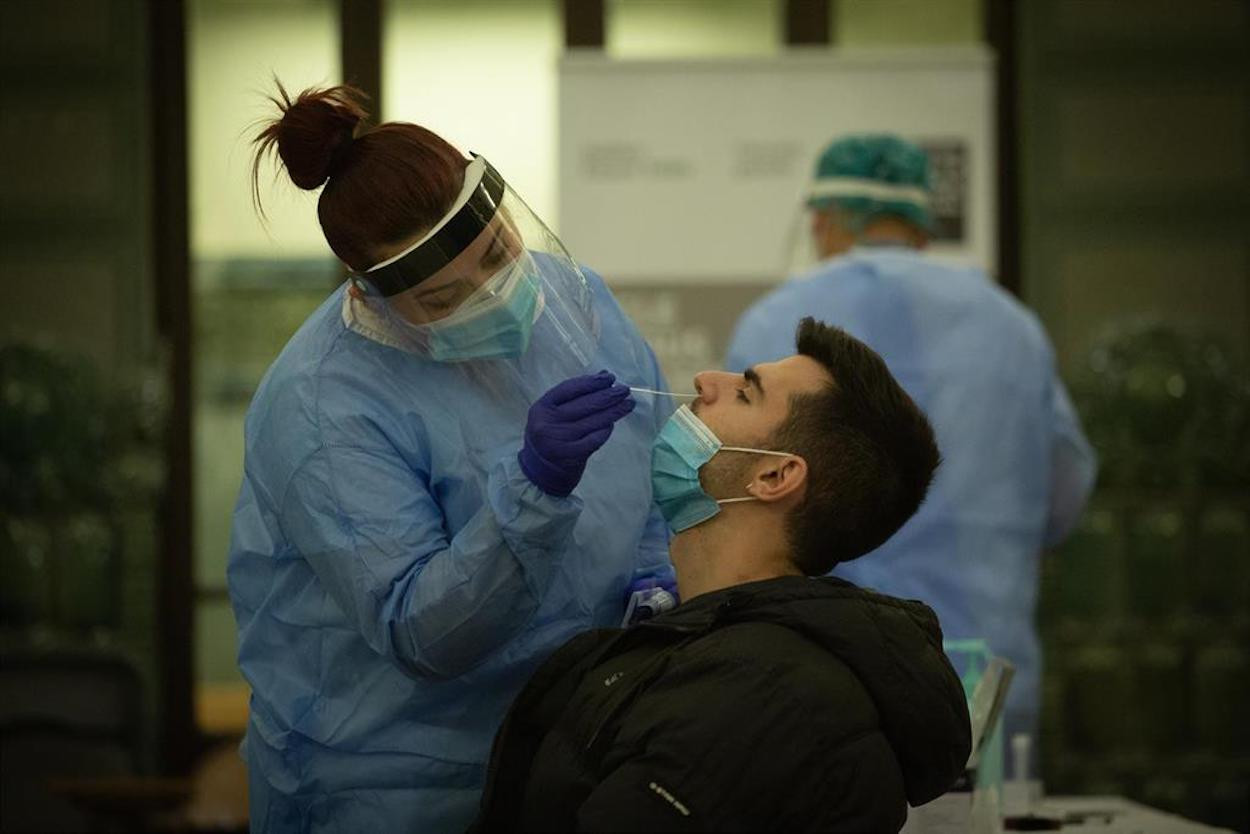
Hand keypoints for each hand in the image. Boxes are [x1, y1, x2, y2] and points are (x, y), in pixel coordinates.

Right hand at [519, 371, 635, 496]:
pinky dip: (606, 430)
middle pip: (585, 404)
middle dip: (608, 395)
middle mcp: (548, 422)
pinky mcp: (571, 455)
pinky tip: (612, 424)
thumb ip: (575, 394)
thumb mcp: (553, 413)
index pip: (570, 388)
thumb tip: (604, 375)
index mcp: (542, 407)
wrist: (540, 471)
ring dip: (614, 411)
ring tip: (628, 404)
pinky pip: (595, 439)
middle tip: (625, 390)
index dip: (591, 382)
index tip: (610, 378)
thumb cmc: (550, 434)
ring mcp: (560, 440)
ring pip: (593, 421)